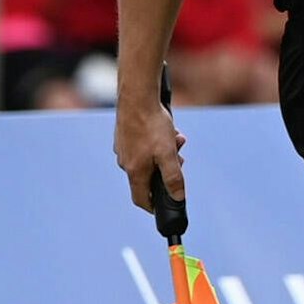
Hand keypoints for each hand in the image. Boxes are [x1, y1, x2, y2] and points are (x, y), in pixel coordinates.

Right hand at [114, 99, 186, 215]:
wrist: (137, 96)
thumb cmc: (152, 125)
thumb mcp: (168, 153)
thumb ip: (173, 177)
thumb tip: (178, 197)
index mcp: (134, 171)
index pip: (141, 199)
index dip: (153, 206)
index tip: (163, 207)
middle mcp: (125, 162)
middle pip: (147, 177)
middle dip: (166, 171)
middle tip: (180, 159)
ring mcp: (123, 148)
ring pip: (147, 159)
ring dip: (164, 153)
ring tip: (176, 139)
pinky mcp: (124, 135)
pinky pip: (142, 146)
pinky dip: (155, 142)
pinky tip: (167, 130)